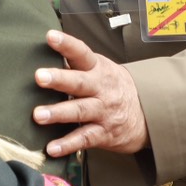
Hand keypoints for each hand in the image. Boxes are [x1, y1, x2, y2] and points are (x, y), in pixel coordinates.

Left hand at [32, 30, 149, 156]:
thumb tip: (45, 52)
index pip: (82, 53)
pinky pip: (84, 138)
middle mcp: (101, 89)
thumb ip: (76, 64)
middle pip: (79, 82)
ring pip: (80, 111)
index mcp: (98, 69)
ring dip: (58, 113)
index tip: (50, 37)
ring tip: (38, 115)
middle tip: (39, 76)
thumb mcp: (100, 69)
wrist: (147, 113)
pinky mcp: (103, 133)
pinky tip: (51, 148)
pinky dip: (67, 144)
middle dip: (59, 79)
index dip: (67, 44)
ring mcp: (103, 111)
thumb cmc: (113, 87)